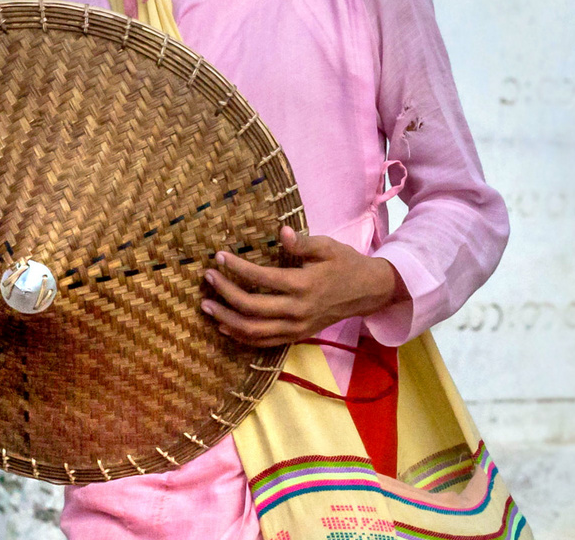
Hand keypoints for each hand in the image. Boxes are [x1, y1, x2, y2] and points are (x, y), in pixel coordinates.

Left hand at [201, 227, 405, 347]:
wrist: (367, 292)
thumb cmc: (345, 264)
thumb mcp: (328, 247)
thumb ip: (302, 242)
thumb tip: (281, 231)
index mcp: (304, 285)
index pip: (262, 278)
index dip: (237, 268)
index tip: (219, 257)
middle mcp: (298, 310)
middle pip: (251, 307)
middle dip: (225, 293)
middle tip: (208, 278)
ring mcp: (297, 327)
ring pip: (254, 330)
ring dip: (227, 318)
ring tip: (207, 306)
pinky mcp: (297, 336)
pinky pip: (264, 342)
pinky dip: (242, 336)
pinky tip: (225, 326)